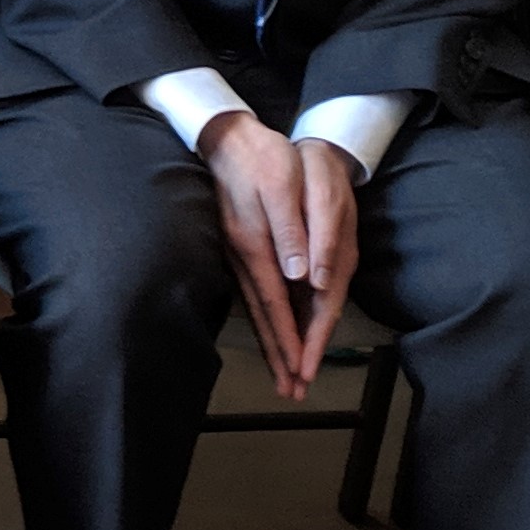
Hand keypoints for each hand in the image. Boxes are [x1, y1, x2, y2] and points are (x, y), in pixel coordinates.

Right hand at [203, 114, 358, 401]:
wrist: (229, 139)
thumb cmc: (263, 158)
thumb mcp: (281, 186)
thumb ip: (291, 232)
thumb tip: (300, 276)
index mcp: (256, 245)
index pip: (276, 303)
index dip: (289, 339)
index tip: (299, 370)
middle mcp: (243, 256)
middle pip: (264, 316)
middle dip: (279, 354)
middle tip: (290, 390)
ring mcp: (237, 254)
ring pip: (256, 309)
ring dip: (270, 343)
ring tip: (281, 373)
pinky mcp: (238, 249)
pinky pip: (252, 295)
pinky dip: (262, 320)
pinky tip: (267, 331)